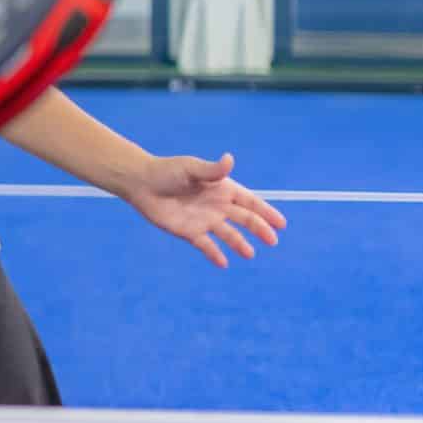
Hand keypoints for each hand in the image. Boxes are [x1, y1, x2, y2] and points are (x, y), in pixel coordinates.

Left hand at [124, 153, 285, 267]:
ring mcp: (204, 220)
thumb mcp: (191, 169)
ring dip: (239, 244)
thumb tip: (229, 159)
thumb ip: (212, 170)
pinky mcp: (189, 231)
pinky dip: (215, 254)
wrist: (142, 183)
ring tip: (250, 254)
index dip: (266, 212)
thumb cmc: (167, 171)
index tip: (281, 223)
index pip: (250, 202)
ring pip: (228, 234)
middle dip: (259, 229)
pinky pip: (206, 245)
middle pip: (244, 220)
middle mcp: (217, 206)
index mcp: (223, 189)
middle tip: (273, 241)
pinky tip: (223, 263)